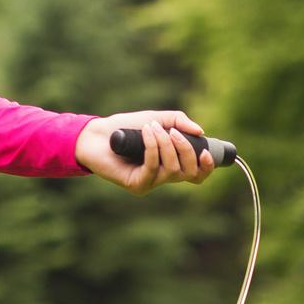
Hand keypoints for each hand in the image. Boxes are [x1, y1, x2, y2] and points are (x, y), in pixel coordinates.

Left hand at [74, 110, 216, 195]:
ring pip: (173, 170)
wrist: (96, 133)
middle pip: (190, 173)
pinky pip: (153, 168)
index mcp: (171, 164)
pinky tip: (146, 134)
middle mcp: (163, 177)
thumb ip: (179, 122)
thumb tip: (200, 132)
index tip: (206, 150)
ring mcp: (150, 183)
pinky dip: (152, 148)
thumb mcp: (156, 119)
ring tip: (151, 128)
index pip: (197, 175)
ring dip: (166, 145)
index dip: (207, 166)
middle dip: (185, 149)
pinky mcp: (137, 185)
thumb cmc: (126, 127)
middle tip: (171, 131)